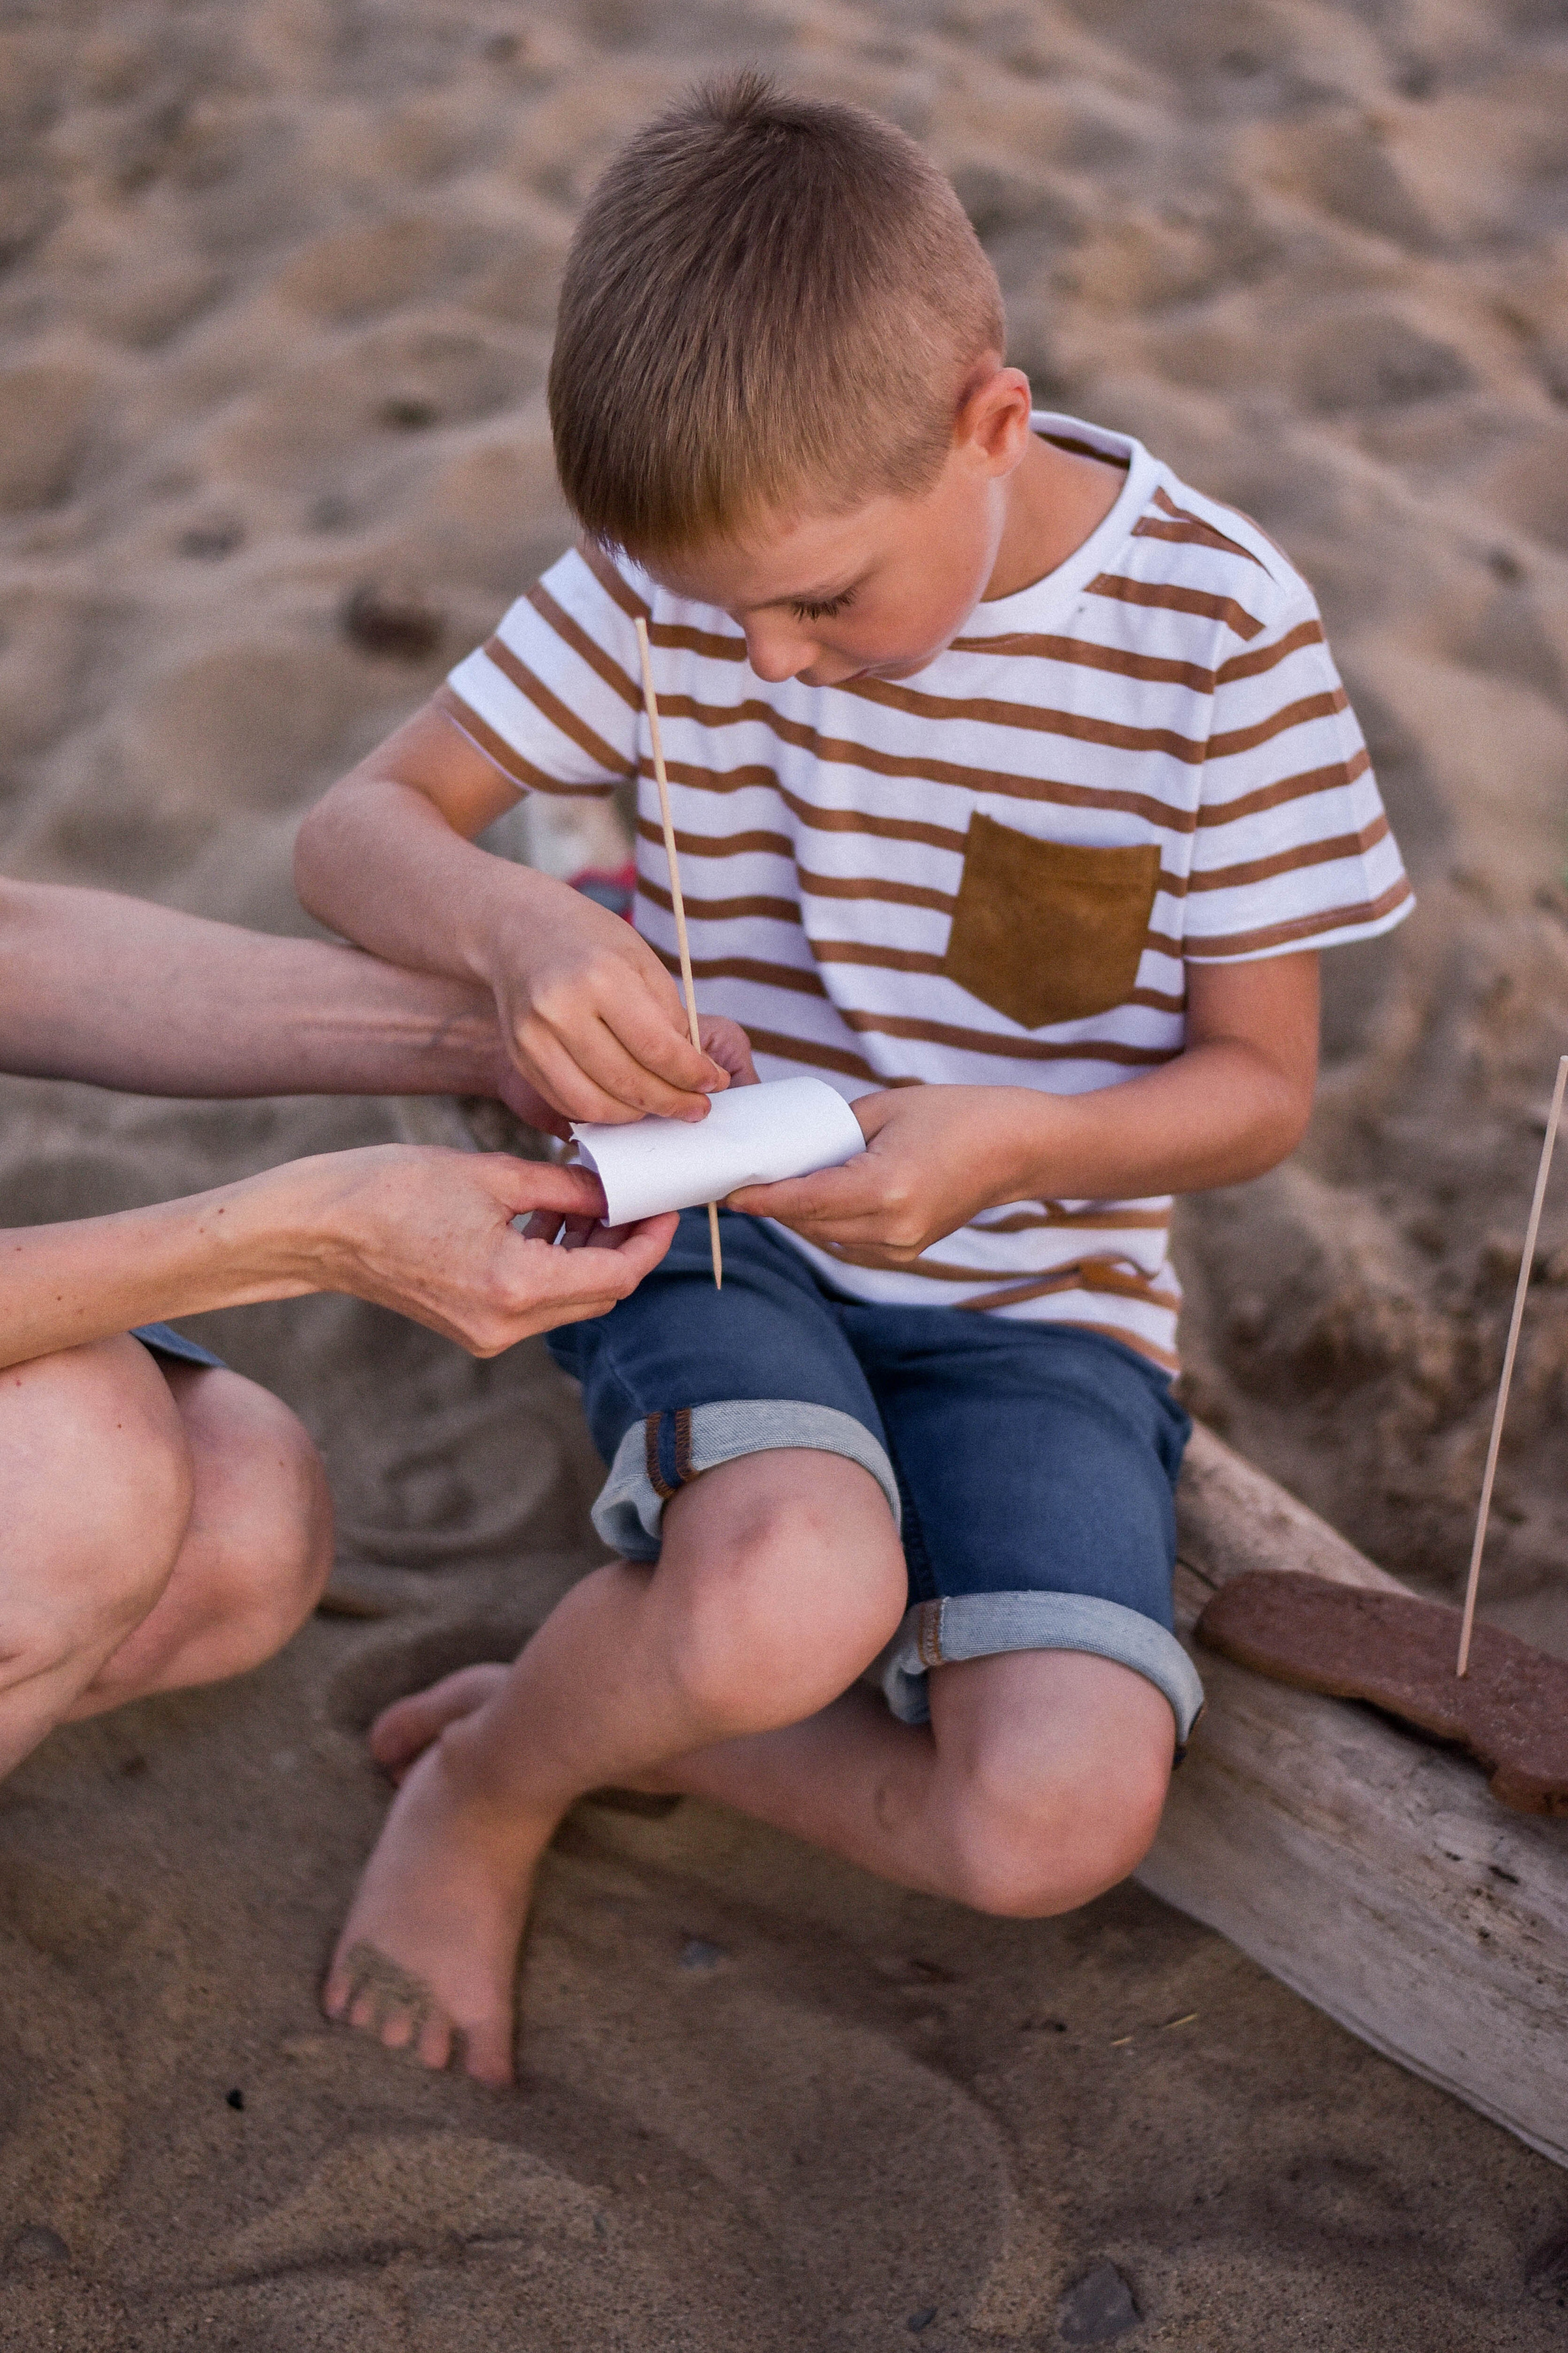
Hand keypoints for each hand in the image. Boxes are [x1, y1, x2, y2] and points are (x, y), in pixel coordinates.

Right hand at [280, 1146, 676, 1352]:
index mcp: (516, 1287)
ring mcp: (486, 1333)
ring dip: (590, 1256)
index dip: (650, 1240)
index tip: (665, 1205)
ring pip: (569, 1300)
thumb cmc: (390, 1191)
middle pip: (599, 1295)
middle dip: (625, 1247)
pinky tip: (551, 1220)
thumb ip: (563, 1190)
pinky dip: (554, 1265)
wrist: (315, 1230)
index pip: (617, 1276)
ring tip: (594, 1202)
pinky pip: (535, 1302)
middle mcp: (506, 1325)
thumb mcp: (491, 1176)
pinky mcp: (470, 1327)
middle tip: (636, 1198)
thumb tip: (612, 1190)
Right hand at [483, 877, 729, 1124]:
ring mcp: (534, 1038)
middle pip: (628, 1082)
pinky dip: (603, 1111)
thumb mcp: (641, 959)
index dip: (691, 1075)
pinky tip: (626, 1102)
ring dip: (638, 1114)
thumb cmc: (590, 941)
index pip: (656, 1048)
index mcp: (600, 977)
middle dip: (672, 1102)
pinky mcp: (521, 1058)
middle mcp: (561, 1011)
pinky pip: (568, 1102)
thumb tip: (695, 1071)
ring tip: (662, 1105)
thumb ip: (669, 1015)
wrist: (519, 931)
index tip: (714, 1083)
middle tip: (697, 1108)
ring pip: (596, 1104)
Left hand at [728, 1086, 1037, 1265]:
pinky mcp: (908, 1250)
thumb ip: (832, 1132)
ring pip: (826, 1235)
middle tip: (741, 1180)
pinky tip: (813, 1198)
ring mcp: (902, 1245)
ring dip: (797, 1214)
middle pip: (808, 1223)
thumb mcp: (884, 1109)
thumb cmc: (955, 1115)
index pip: (803, 1201)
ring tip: (772, 1185)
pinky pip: (849, 1239)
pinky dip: (827, 1221)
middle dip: (771, 1205)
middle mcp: (892, 1227)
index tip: (728, 1191)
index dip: (760, 1199)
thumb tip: (788, 1149)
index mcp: (885, 1188)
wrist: (1015, 1148)